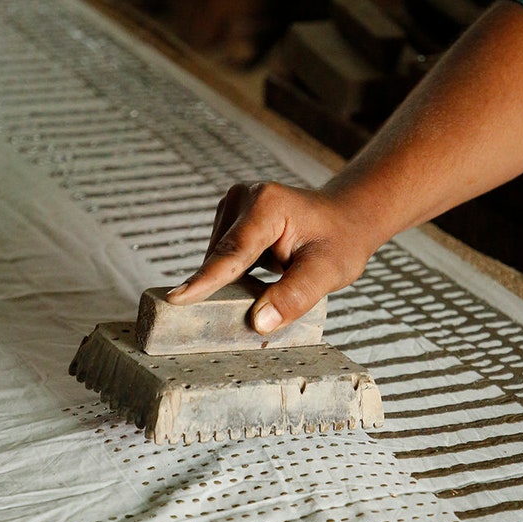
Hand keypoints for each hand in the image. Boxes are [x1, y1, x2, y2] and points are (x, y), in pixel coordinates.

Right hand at [166, 181, 371, 332]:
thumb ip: (294, 296)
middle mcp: (245, 199)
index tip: (176, 299)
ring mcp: (234, 207)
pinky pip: (222, 258)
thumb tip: (258, 322)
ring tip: (272, 282)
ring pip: (218, 260)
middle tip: (254, 309)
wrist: (345, 219)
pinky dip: (235, 275)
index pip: (234, 252)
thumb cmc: (340, 242)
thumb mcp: (328, 272)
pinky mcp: (230, 220)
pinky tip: (260, 278)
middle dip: (227, 289)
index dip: (207, 279)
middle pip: (222, 258)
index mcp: (268, 205)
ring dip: (235, 282)